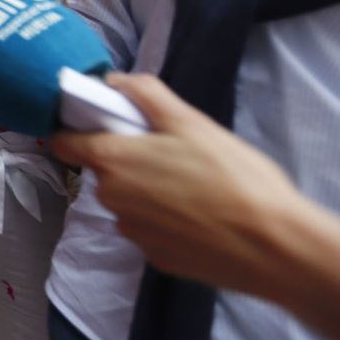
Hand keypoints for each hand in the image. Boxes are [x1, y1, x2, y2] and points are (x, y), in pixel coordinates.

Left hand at [50, 74, 299, 297]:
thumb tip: (112, 81)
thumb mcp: (190, 122)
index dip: (77, 130)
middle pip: (105, 171)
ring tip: (196, 188)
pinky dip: (168, 223)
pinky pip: (151, 230)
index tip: (103, 124)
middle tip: (174, 153)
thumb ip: (145, 94)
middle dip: (130, 160)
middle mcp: (111, 199)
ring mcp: (133, 233)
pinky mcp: (156, 259)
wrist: (275, 247)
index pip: (64, 143)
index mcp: (113, 161)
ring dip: (149, 192)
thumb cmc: (233, 177)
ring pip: (129, 202)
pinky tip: (202, 219)